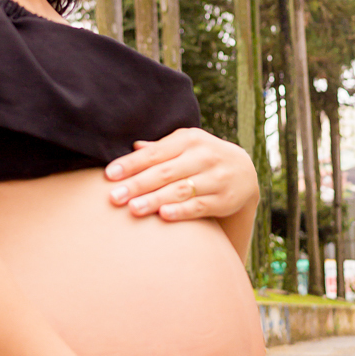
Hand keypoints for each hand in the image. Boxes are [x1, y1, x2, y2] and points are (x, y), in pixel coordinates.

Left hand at [105, 127, 258, 221]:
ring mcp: (215, 178)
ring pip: (180, 190)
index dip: (131, 164)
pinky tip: (163, 215)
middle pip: (164, 172)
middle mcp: (203, 156)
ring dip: (155, 200)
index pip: (155, 153)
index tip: (110, 175)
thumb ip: (160, 148)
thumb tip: (133, 147)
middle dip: (137, 185)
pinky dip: (181, 211)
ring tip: (133, 208)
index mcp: (189, 139)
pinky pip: (199, 206)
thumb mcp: (184, 146)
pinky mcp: (223, 199)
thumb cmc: (201, 157)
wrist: (244, 172)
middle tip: (114, 197)